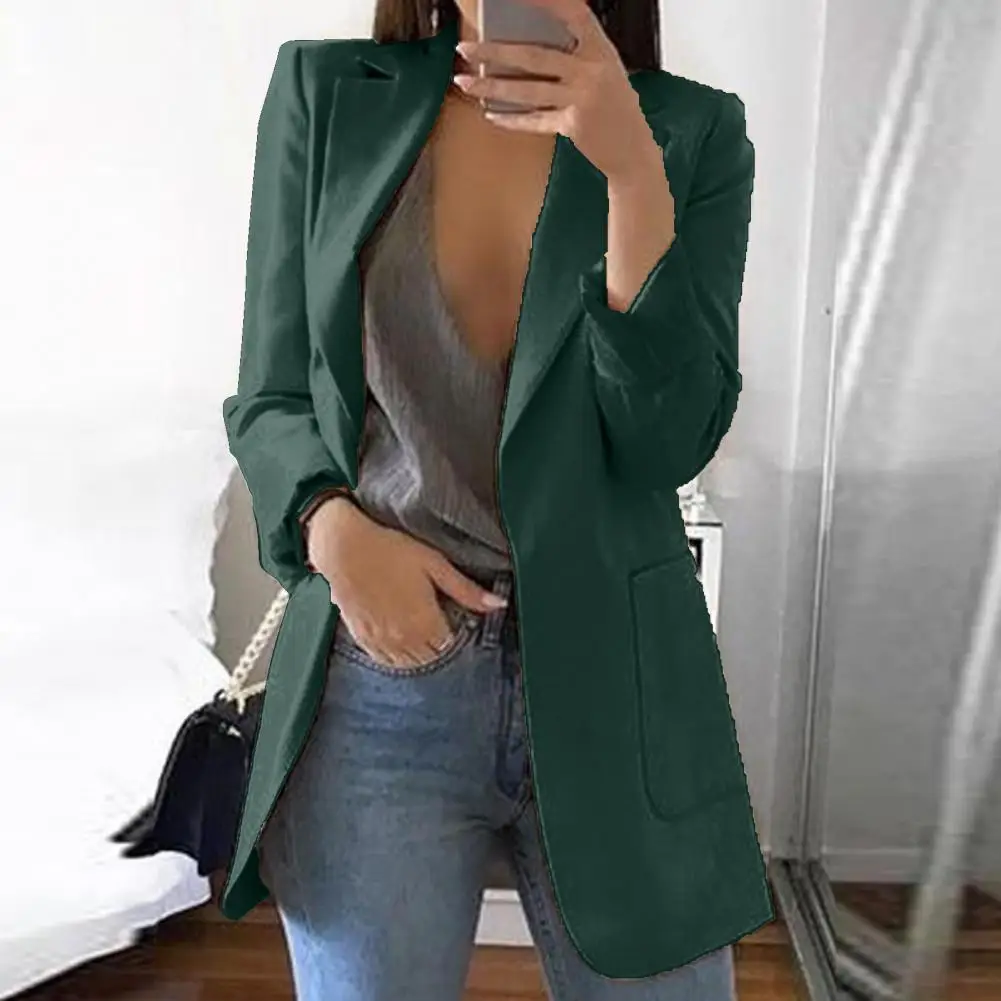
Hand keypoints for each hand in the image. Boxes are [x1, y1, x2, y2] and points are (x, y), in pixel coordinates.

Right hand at [305, 497, 506, 668]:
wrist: (343, 547)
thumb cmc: (391, 550)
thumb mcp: (435, 564)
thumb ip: (466, 590)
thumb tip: (499, 605)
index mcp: (426, 622)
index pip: (450, 645)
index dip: (455, 632)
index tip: (453, 617)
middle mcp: (404, 639)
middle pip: (431, 657)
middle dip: (438, 644)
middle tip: (438, 622)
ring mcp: (381, 641)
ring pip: (408, 663)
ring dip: (418, 652)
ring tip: (420, 630)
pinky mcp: (362, 637)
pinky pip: (385, 660)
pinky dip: (396, 655)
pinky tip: (399, 639)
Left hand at [453, 0, 663, 183]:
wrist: (633, 150)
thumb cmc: (614, 107)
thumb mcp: (604, 71)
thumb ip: (575, 55)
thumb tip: (524, 45)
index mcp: (601, 49)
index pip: (574, 13)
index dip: (546, 1)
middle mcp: (592, 70)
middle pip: (535, 56)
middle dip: (495, 51)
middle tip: (466, 48)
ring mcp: (583, 99)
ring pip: (528, 90)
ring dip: (492, 86)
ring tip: (465, 82)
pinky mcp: (573, 125)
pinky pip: (535, 120)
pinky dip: (512, 119)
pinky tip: (492, 114)